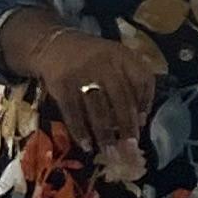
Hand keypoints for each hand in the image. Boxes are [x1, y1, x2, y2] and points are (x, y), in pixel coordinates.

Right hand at [4, 14, 165, 160]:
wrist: (53, 45)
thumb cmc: (93, 59)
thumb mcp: (117, 60)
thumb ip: (133, 83)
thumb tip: (142, 119)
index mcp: (123, 56)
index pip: (142, 80)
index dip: (145, 103)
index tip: (142, 124)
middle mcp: (104, 64)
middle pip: (121, 99)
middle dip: (127, 126)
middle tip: (130, 148)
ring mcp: (81, 74)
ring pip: (97, 109)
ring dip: (105, 134)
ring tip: (110, 152)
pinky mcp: (61, 85)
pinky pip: (73, 112)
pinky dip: (80, 131)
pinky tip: (87, 145)